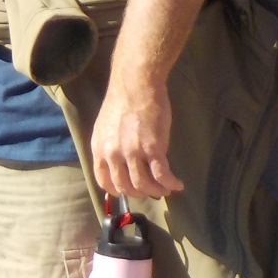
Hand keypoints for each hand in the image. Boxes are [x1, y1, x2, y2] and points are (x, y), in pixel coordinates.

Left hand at [91, 75, 183, 199]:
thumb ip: (111, 146)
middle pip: (125, 187)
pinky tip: (178, 184)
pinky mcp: (152, 148)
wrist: (136, 83)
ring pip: (144, 185)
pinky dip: (171, 183)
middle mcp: (113, 153)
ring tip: (166, 189)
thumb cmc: (122, 102)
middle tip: (151, 191)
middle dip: (140, 194)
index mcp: (99, 147)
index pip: (104, 181)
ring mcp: (132, 151)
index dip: (118, 191)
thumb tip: (122, 165)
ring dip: (157, 191)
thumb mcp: (107, 127)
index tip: (130, 191)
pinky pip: (162, 175)